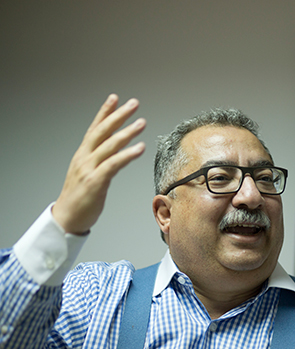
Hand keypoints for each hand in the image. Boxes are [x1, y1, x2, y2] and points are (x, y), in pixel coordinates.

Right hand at [52, 94, 145, 234]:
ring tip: (141, 122)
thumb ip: (99, 160)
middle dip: (118, 115)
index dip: (104, 112)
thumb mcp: (87, 173)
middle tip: (133, 103)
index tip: (115, 97)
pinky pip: (113, 165)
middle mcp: (84, 158)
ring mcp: (89, 169)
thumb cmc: (79, 198)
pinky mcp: (95, 182)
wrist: (66, 219)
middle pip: (102, 131)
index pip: (94, 128)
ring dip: (127, 132)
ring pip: (109, 146)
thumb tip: (114, 151)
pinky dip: (127, 155)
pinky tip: (140, 148)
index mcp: (83, 155)